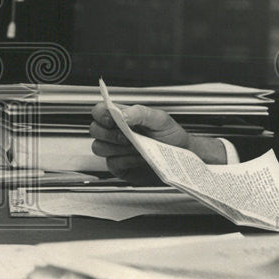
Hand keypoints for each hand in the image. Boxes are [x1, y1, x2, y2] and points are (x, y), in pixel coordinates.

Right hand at [89, 102, 224, 183]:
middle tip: (128, 137)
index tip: (112, 119)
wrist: (183, 156)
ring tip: (137, 147)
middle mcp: (117, 132)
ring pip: (99, 148)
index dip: (101, 114)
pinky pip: (112, 163)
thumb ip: (141, 113)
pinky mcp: (120, 167)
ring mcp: (117, 150)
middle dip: (109, 134)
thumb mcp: (160, 119)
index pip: (100, 111)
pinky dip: (126, 160)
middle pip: (94, 130)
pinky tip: (139, 158)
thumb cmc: (172, 136)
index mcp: (124, 117)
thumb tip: (123, 115)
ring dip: (117, 148)